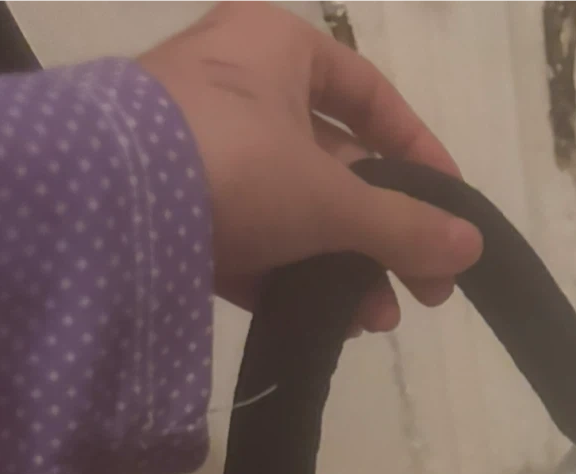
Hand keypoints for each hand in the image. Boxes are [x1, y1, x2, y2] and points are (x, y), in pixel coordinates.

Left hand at [139, 0, 482, 332]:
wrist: (104, 209)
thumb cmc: (236, 164)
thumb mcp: (334, 199)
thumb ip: (405, 225)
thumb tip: (471, 248)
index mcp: (278, 48)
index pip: (370, 96)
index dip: (418, 154)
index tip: (450, 211)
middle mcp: (237, 87)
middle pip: (336, 164)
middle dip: (384, 235)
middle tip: (425, 290)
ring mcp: (202, 149)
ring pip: (295, 210)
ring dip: (343, 267)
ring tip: (374, 320)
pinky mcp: (175, 209)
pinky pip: (250, 240)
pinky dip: (290, 279)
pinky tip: (324, 322)